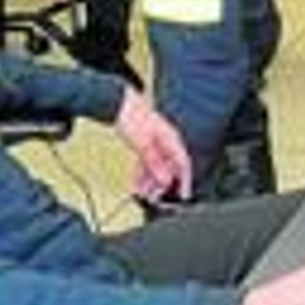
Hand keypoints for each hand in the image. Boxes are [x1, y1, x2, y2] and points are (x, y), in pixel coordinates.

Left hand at [114, 87, 192, 202]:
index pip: (183, 163)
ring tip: (143, 193)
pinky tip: (138, 183)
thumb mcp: (143, 145)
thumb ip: (155, 164)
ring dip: (151, 181)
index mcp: (171, 139)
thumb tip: (163, 179)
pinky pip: (148, 163)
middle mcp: (166, 141)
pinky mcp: (146, 143)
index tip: (184, 195)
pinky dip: (143, 174)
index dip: (185, 180)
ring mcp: (156, 142)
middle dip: (162, 185)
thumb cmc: (133, 117)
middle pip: (169, 168)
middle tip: (154, 198)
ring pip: (157, 167)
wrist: (118, 106)